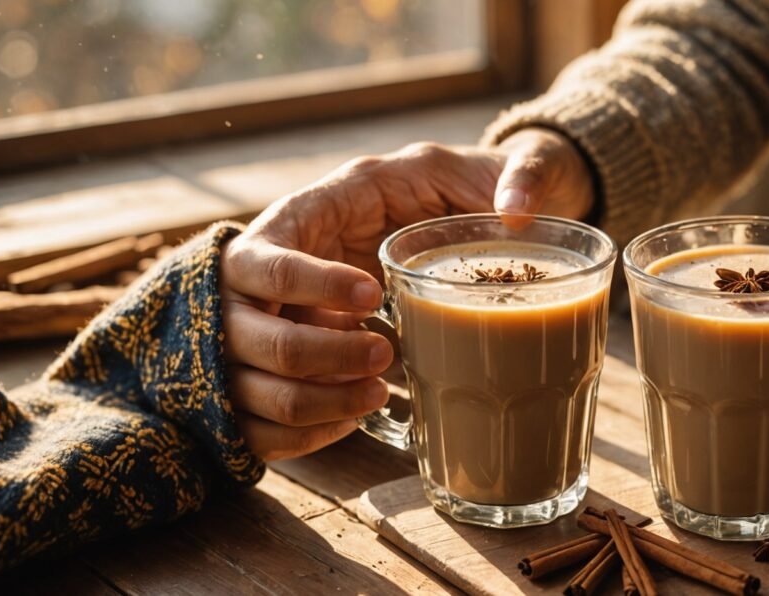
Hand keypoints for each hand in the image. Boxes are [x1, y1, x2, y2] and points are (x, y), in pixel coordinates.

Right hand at [222, 129, 594, 459]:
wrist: (494, 214)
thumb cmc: (486, 187)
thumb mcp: (506, 167)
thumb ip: (522, 176)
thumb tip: (516, 212)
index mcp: (324, 208)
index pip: (271, 250)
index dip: (311, 282)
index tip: (374, 299)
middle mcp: (288, 261)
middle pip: (247, 321)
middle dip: (314, 352)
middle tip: (386, 354)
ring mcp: (283, 311)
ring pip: (250, 373)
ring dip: (308, 396)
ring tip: (378, 392)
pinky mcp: (295, 352)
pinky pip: (266, 406)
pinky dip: (304, 423)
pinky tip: (355, 418)